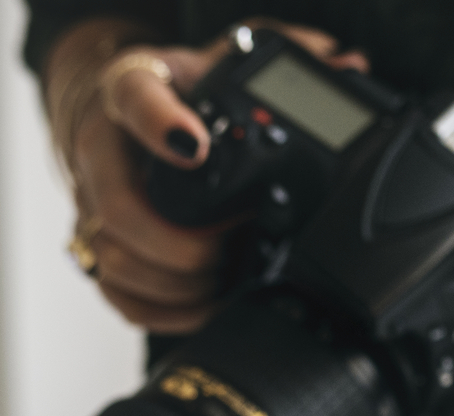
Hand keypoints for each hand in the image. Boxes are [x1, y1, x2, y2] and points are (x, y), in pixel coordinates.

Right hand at [43, 17, 366, 332]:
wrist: (139, 115)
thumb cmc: (187, 94)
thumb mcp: (228, 62)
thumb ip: (285, 57)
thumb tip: (348, 63)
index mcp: (136, 92)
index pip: (134, 97)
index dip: (161, 125)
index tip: (196, 146)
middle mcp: (103, 149)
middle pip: (117, 206)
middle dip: (182, 243)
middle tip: (231, 248)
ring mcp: (96, 201)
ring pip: (115, 257)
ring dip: (177, 283)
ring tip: (226, 280)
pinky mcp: (101, 243)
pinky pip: (119, 293)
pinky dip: (167, 310)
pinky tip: (207, 304)